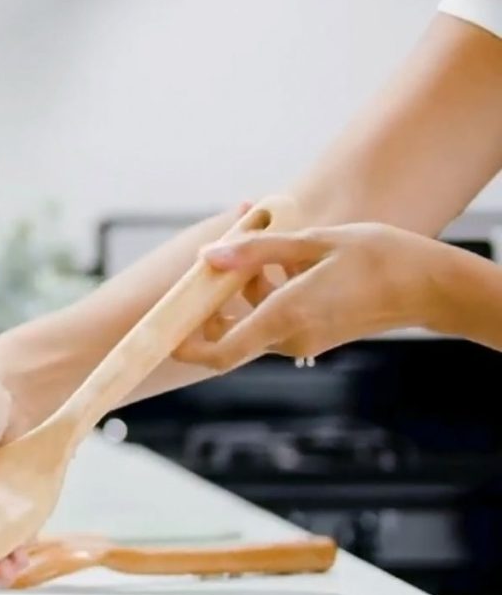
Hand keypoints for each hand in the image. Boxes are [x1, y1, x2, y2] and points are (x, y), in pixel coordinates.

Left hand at [173, 222, 441, 370]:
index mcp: (287, 316)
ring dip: (243, 292)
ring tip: (261, 250)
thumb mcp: (311, 243)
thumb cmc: (376, 258)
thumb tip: (207, 257)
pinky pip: (274, 318)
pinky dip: (265, 294)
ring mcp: (305, 339)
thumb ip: (256, 251)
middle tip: (210, 267)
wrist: (430, 285)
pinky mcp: (316, 334)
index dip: (187, 349)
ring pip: (252, 322)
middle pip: (231, 333)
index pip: (221, 352)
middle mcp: (292, 336)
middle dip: (213, 304)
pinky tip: (283, 261)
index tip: (164, 334)